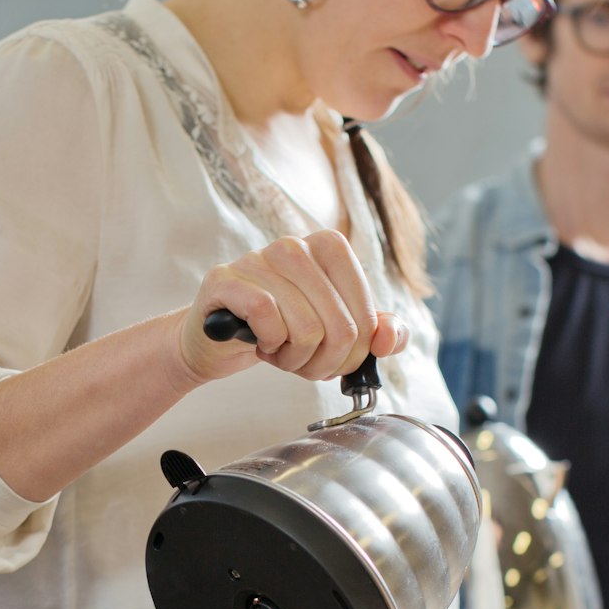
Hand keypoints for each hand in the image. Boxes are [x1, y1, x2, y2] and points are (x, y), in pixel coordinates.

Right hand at [175, 231, 409, 386]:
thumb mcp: (338, 332)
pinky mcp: (226, 280)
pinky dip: (268, 345)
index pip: (366, 315)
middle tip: (304, 363)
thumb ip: (377, 332)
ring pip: (305, 329)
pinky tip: (260, 342)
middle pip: (340, 328)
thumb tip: (389, 338)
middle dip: (325, 362)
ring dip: (295, 359)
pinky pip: (268, 320)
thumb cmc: (282, 330)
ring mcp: (258, 258)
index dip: (356, 353)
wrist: (219, 339)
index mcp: (330, 247)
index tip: (336, 361)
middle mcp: (295, 245)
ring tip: (280, 352)